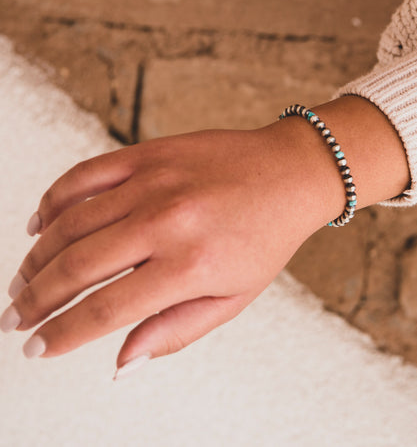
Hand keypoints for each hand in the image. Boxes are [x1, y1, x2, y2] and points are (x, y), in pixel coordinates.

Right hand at [2, 123, 342, 372]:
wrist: (290, 174)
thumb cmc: (266, 237)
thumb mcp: (234, 298)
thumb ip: (175, 331)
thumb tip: (121, 362)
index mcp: (189, 265)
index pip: (104, 310)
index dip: (60, 335)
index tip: (36, 348)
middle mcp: (165, 222)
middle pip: (76, 267)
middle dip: (35, 300)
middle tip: (15, 318)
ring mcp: (153, 182)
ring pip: (71, 223)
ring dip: (37, 257)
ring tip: (24, 280)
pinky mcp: (149, 153)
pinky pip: (85, 175)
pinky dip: (54, 200)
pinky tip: (40, 222)